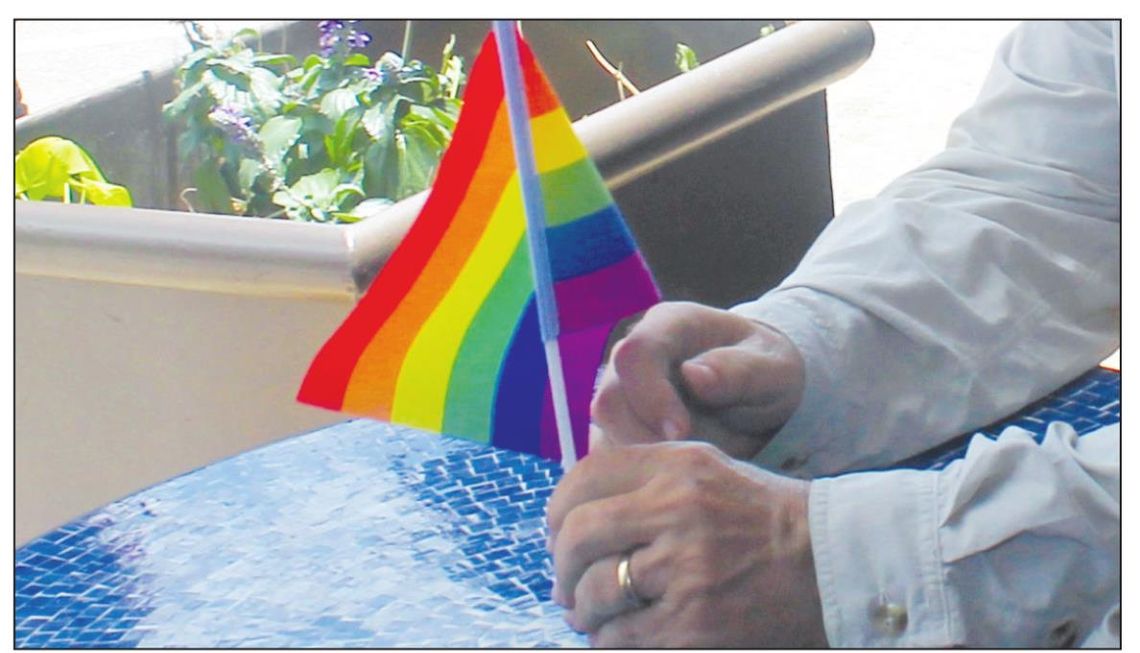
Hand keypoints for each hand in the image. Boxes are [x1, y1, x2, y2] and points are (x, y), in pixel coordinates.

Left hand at [546, 441, 826, 647]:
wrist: (832, 565)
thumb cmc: (761, 521)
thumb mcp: (705, 473)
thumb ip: (642, 481)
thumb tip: (570, 522)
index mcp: (677, 466)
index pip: (583, 478)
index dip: (557, 513)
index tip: (558, 536)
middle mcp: (678, 509)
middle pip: (578, 536)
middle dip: (561, 568)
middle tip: (565, 585)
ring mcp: (686, 568)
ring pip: (595, 592)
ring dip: (583, 611)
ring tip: (591, 615)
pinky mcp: (694, 623)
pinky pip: (622, 638)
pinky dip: (611, 641)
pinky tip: (621, 636)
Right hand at [591, 302, 804, 458]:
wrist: (759, 389)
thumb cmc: (767, 370)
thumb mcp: (772, 367)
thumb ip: (739, 370)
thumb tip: (693, 375)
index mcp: (670, 325)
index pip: (635, 355)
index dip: (650, 397)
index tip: (681, 434)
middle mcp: (635, 354)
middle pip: (609, 399)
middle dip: (643, 438)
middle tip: (686, 464)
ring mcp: (622, 389)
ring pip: (605, 432)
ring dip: (640, 458)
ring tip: (686, 469)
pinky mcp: (621, 423)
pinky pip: (611, 454)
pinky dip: (638, 471)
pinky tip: (673, 475)